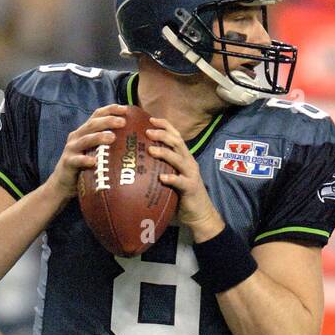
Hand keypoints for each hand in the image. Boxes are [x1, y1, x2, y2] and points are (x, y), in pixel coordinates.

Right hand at [47, 105, 128, 202]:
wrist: (63, 183)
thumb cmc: (84, 167)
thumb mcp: (95, 151)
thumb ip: (106, 144)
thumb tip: (131, 139)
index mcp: (85, 131)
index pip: (97, 115)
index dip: (110, 109)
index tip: (125, 109)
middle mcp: (77, 136)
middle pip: (92, 124)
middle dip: (108, 121)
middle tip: (123, 122)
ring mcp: (71, 149)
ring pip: (85, 140)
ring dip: (99, 137)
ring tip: (112, 137)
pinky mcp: (68, 162)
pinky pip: (77, 160)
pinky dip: (85, 160)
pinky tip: (94, 162)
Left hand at [147, 117, 223, 240]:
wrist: (199, 215)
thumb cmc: (180, 196)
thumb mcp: (170, 178)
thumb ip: (158, 169)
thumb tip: (135, 163)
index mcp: (183, 157)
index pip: (175, 135)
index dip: (165, 125)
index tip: (150, 119)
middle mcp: (188, 162)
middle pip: (177, 142)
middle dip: (162, 134)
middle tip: (147, 131)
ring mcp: (191, 174)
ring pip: (178, 158)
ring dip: (164, 152)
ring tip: (151, 150)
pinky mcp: (191, 188)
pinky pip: (181, 181)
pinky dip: (171, 178)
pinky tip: (162, 178)